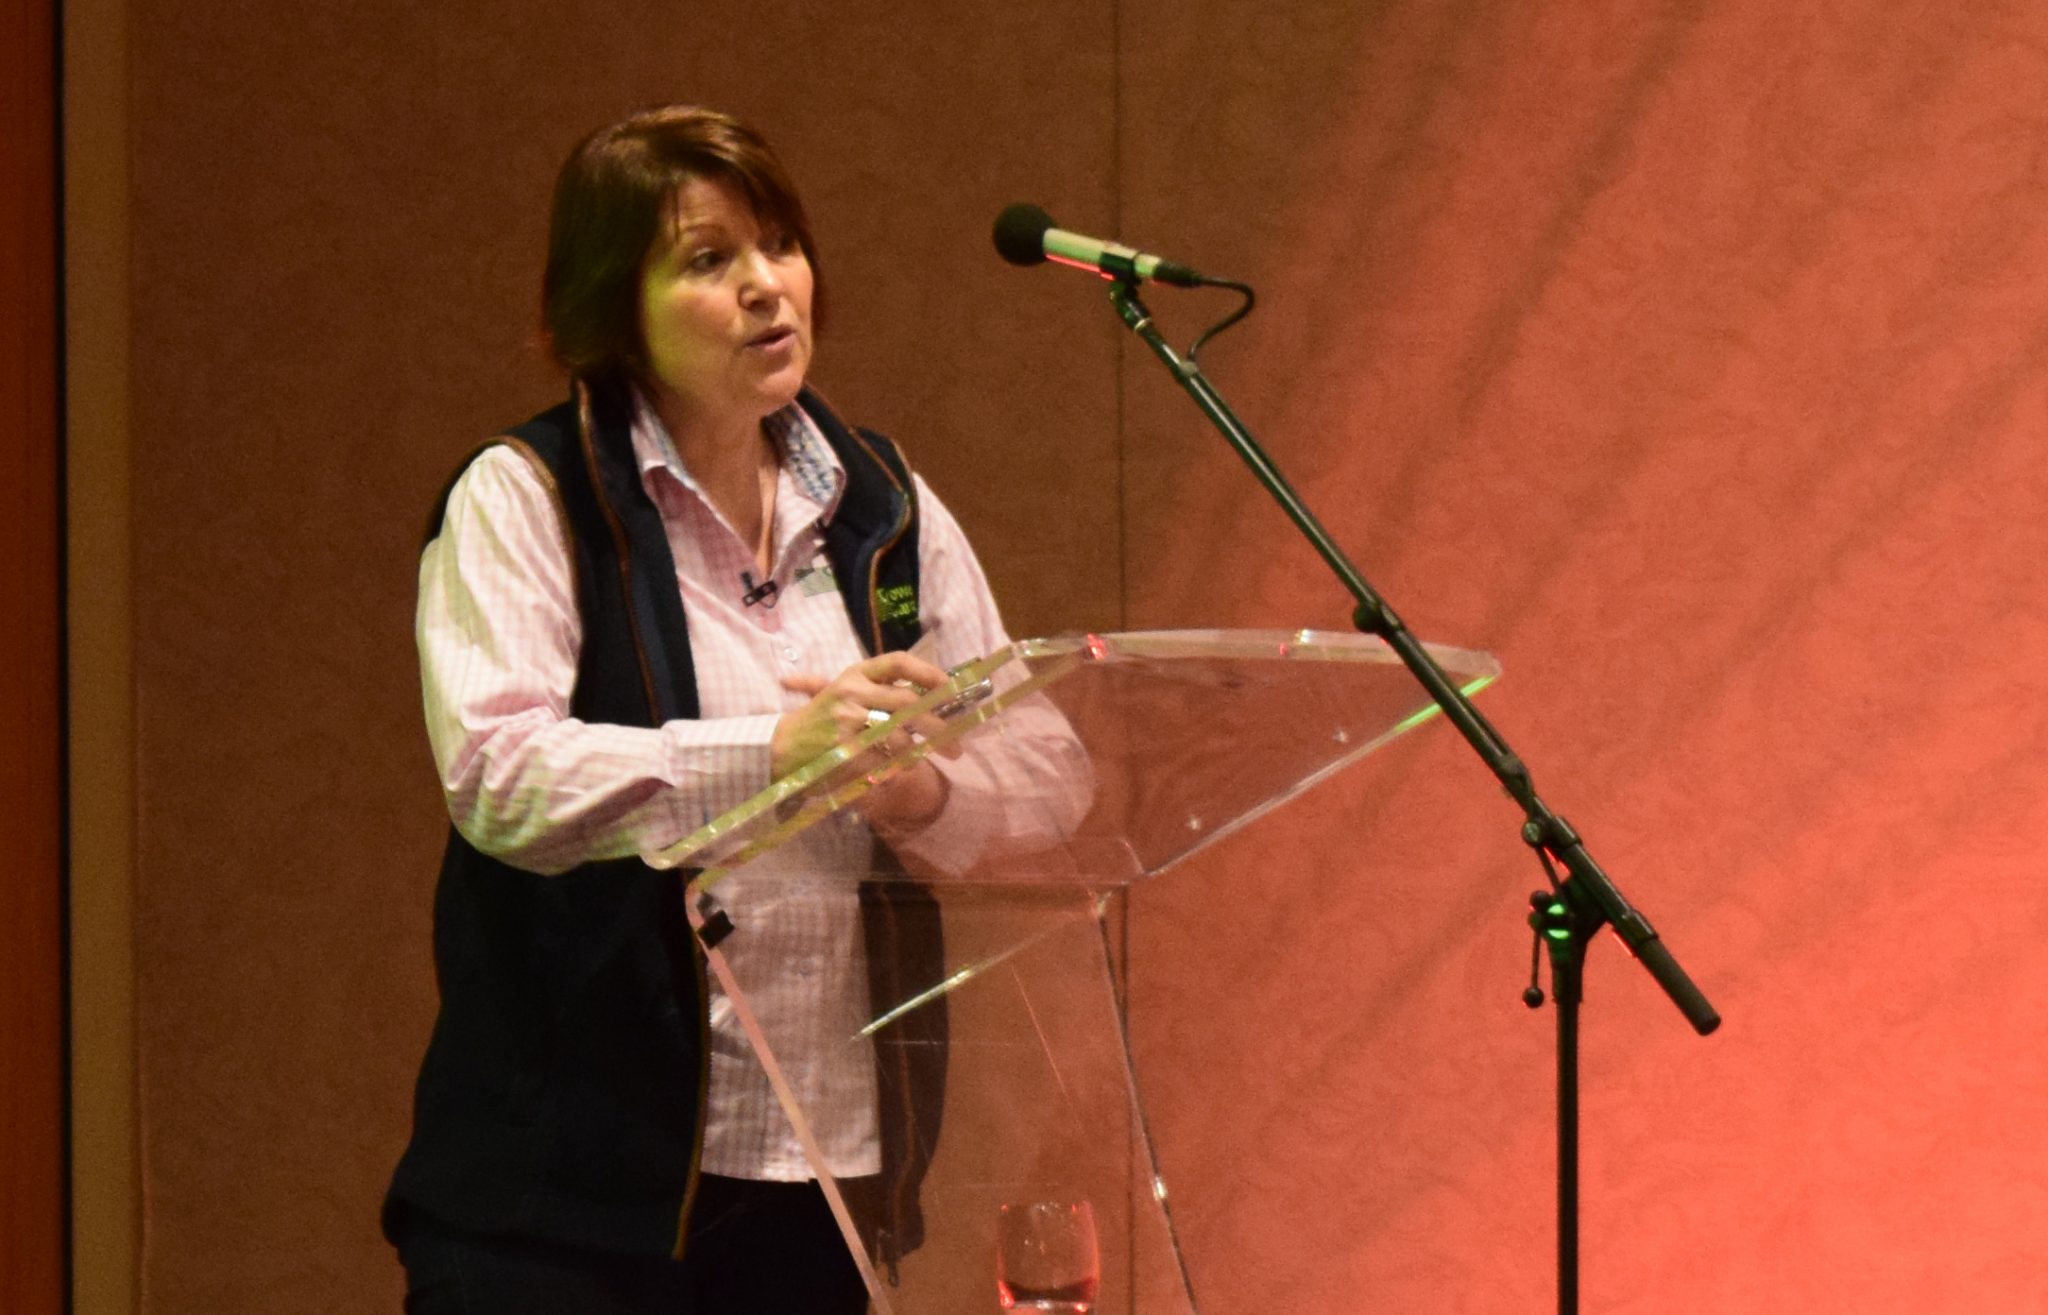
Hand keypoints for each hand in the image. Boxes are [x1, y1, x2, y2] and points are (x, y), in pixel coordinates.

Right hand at [772, 651, 948, 779]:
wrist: (782, 746)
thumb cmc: (820, 718)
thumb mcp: (843, 691)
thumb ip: (881, 689)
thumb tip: (929, 690)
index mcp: (855, 674)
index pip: (899, 662)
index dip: (929, 673)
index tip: (949, 689)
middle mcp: (852, 692)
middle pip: (908, 703)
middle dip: (938, 726)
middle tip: (956, 745)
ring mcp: (847, 721)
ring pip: (900, 736)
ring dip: (916, 753)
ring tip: (920, 761)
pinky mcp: (844, 750)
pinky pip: (884, 760)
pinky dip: (896, 768)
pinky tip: (897, 770)